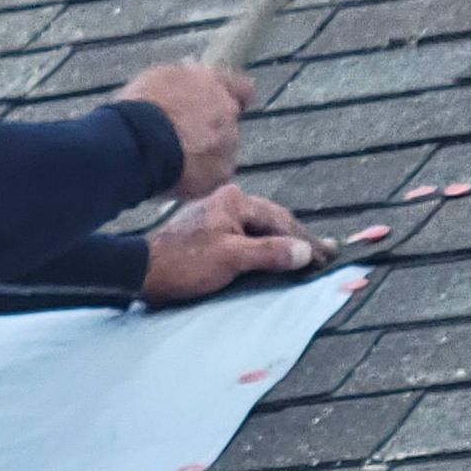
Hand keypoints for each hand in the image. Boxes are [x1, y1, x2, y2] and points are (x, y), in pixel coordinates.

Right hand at [116, 61, 252, 200]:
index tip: (228, 104)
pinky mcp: (220, 173)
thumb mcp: (159, 79)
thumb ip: (183, 84)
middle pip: (228, 124)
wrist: (138, 140)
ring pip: (223, 152)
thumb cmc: (141, 108)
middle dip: (211, 131)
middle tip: (183, 141)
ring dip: (206, 157)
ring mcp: (227, 143)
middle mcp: (227, 110)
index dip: (235, 97)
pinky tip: (179, 178)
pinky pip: (215, 178)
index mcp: (213, 83)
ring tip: (177, 163)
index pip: (241, 88)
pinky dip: (201, 180)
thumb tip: (184, 89)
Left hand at [140, 185, 336, 306]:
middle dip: (299, 238)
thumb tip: (303, 252)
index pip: (282, 221)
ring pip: (261, 226)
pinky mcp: (209, 229)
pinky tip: (273, 251)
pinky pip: (247, 233)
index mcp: (236, 201)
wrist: (143, 270)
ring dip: (283, 241)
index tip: (327, 256)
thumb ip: (268, 253)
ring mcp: (218, 213)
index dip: (306, 241)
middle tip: (327, 253)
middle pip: (274, 220)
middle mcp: (229, 201)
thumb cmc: (184, 263)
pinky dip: (264, 244)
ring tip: (306, 253)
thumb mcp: (231, 259)